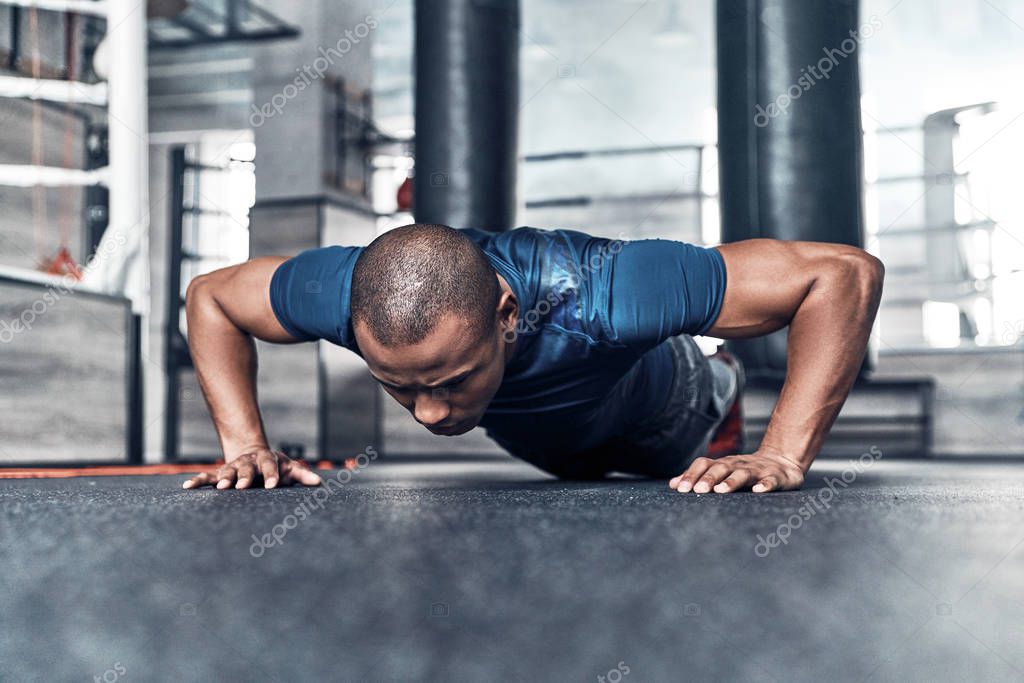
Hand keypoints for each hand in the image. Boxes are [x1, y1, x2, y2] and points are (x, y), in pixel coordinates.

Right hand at [182, 449, 322, 489]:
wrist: (253, 453)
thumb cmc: (275, 465)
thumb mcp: (289, 467)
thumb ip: (302, 474)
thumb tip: (319, 483)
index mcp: (266, 459)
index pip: (270, 466)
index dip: (271, 475)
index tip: (273, 485)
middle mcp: (248, 462)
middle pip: (246, 468)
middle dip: (244, 477)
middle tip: (241, 487)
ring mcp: (232, 466)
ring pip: (226, 471)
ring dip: (223, 479)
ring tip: (221, 488)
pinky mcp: (219, 474)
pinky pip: (207, 477)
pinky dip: (197, 481)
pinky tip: (187, 486)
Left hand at [668, 449, 804, 493]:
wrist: (781, 461)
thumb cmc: (745, 470)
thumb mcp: (722, 472)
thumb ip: (699, 477)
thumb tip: (673, 484)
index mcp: (723, 464)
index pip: (704, 464)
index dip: (691, 475)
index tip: (680, 489)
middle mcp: (738, 464)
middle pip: (721, 468)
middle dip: (708, 478)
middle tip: (697, 491)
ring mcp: (758, 470)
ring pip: (743, 473)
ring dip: (731, 481)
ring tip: (721, 491)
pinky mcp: (776, 477)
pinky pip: (771, 480)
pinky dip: (765, 485)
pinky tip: (758, 491)